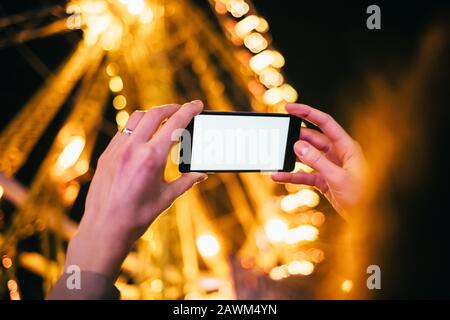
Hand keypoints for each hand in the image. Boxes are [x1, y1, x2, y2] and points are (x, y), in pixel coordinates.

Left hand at [65, 101, 206, 277]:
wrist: (105, 227)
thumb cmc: (138, 216)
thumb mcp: (167, 197)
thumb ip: (187, 181)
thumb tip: (202, 174)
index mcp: (152, 158)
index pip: (175, 125)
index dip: (189, 111)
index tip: (197, 104)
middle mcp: (133, 149)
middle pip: (155, 114)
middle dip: (171, 108)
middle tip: (182, 110)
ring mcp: (117, 150)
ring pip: (136, 119)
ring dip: (153, 115)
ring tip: (163, 120)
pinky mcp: (107, 155)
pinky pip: (124, 131)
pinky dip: (137, 127)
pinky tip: (144, 136)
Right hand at [272, 103, 366, 219]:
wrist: (366, 218)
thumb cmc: (361, 196)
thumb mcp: (337, 177)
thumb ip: (317, 161)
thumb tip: (298, 145)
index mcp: (346, 147)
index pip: (324, 123)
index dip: (307, 113)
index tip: (289, 108)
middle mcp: (338, 154)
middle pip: (313, 139)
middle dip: (296, 137)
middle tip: (280, 135)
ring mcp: (330, 167)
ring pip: (307, 157)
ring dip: (292, 157)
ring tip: (277, 155)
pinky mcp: (324, 181)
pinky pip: (305, 175)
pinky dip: (292, 175)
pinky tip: (279, 176)